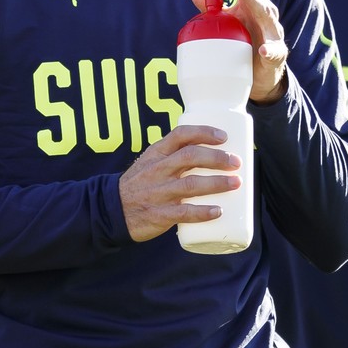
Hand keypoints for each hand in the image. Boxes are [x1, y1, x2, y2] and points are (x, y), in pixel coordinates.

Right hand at [119, 124, 242, 241]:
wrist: (112, 209)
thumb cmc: (139, 183)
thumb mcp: (151, 161)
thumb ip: (174, 154)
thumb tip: (211, 151)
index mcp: (157, 153)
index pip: (181, 134)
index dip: (204, 132)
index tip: (224, 137)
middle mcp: (158, 170)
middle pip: (191, 157)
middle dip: (217, 158)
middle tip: (236, 162)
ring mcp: (159, 192)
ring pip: (191, 184)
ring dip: (217, 183)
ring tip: (236, 183)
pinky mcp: (160, 214)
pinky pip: (184, 213)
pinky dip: (203, 212)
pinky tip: (218, 211)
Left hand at [182, 0, 289, 103]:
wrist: (258, 75)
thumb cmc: (243, 40)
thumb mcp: (222, 16)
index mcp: (251, 3)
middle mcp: (264, 14)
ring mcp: (272, 34)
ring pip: (266, 15)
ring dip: (255, 2)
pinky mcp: (275, 55)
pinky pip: (273, 52)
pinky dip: (269, 50)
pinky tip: (263, 50)